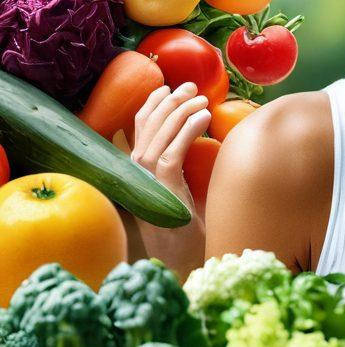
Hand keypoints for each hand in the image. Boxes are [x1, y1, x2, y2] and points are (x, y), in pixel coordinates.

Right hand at [126, 82, 211, 278]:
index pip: (138, 128)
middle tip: (191, 86)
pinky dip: (189, 131)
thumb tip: (202, 136)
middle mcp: (136, 173)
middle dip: (170, 100)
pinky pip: (173, 152)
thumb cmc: (190, 227)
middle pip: (148, 125)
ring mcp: (146, 182)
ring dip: (182, 111)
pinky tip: (205, 117)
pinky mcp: (161, 191)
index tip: (167, 86)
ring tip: (203, 99)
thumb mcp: (183, 189)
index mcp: (138, 171)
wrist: (187, 260)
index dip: (151, 104)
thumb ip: (183, 166)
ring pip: (160, 135)